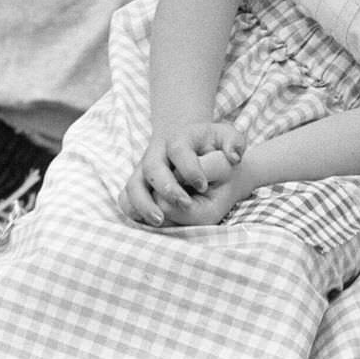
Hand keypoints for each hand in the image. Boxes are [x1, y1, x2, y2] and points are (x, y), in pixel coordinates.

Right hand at [118, 121, 244, 227]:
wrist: (190, 144)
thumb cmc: (211, 144)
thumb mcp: (226, 135)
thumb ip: (234, 142)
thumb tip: (234, 157)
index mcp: (178, 138)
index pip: (179, 150)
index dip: (190, 169)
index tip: (203, 186)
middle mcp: (156, 153)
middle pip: (152, 168)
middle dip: (166, 187)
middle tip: (184, 203)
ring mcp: (143, 169)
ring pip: (133, 185)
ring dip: (143, 204)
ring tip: (160, 220)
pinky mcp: (137, 183)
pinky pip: (125, 198)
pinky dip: (131, 210)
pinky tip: (146, 222)